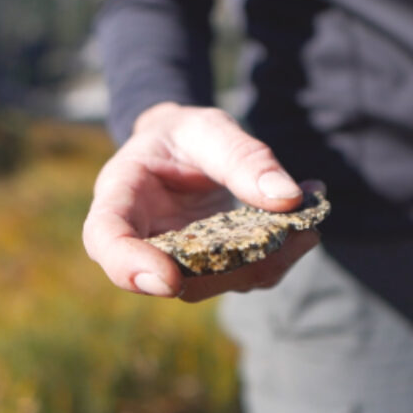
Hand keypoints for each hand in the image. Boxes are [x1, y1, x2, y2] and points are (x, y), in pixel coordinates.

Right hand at [82, 102, 320, 302]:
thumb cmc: (184, 134)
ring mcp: (174, 261)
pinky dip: (278, 258)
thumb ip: (243, 157)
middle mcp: (141, 238)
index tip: (167, 280)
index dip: (128, 266)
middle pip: (169, 276)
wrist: (184, 148)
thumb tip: (287, 199)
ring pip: (214, 284)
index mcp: (120, 194)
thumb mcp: (209, 128)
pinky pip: (241, 275)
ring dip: (266, 264)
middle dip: (231, 268)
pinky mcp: (208, 269)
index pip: (106, 238)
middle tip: (291, 238)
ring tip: (307, 227)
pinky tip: (304, 227)